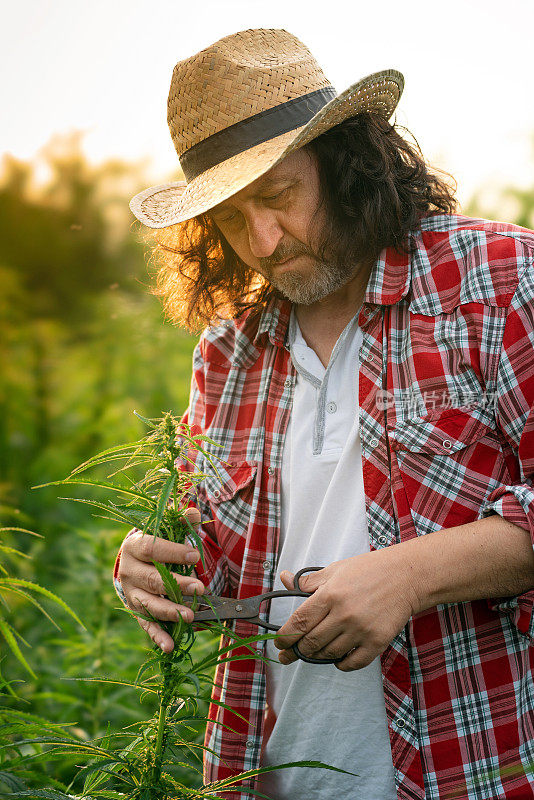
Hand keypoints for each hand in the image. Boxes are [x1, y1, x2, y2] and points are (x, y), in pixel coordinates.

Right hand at [118, 507, 204, 652]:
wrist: (133, 562)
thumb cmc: (155, 543)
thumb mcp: (164, 529)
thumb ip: (180, 521)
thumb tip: (194, 512)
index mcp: (134, 547)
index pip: (151, 548)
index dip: (172, 552)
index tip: (195, 555)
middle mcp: (129, 571)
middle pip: (153, 579)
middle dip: (177, 585)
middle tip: (200, 588)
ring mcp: (131, 594)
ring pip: (149, 604)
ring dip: (169, 611)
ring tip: (189, 616)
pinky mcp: (136, 612)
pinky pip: (146, 625)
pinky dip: (158, 636)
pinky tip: (170, 647)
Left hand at [273, 547, 420, 670]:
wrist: (406, 576)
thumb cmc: (369, 570)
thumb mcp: (335, 570)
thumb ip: (308, 581)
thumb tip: (284, 578)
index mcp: (330, 594)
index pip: (299, 622)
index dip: (284, 637)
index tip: (279, 643)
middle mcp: (344, 614)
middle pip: (310, 642)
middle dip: (296, 650)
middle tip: (290, 653)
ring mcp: (361, 630)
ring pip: (328, 654)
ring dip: (316, 656)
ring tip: (313, 652)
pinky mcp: (377, 642)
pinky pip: (352, 663)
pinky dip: (340, 664)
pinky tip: (336, 659)